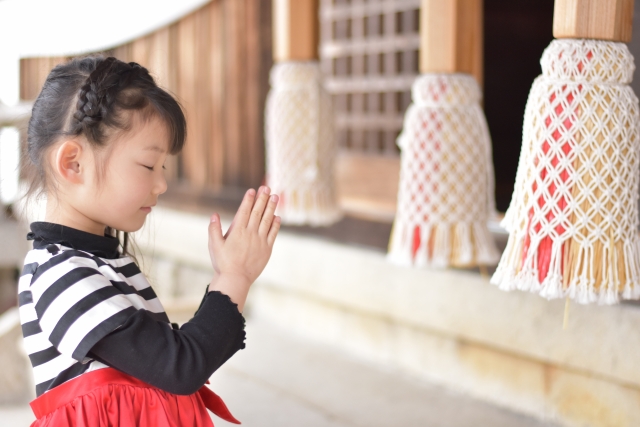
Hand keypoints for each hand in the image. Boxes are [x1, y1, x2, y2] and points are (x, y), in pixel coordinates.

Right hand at [207, 186, 280, 308]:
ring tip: (275, 197)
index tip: (253, 190)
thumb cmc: (223, 263)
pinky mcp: (267, 249)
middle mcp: (250, 233)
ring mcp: (260, 241)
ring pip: (267, 220)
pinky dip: (276, 224)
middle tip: (267, 187)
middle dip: (263, 198)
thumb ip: (214, 229)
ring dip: (271, 207)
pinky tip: (278, 217)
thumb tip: (214, 214)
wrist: (236, 279)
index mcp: (237, 231)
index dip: (249, 199)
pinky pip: (273, 234)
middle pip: (258, 212)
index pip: (244, 211)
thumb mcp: (214, 245)